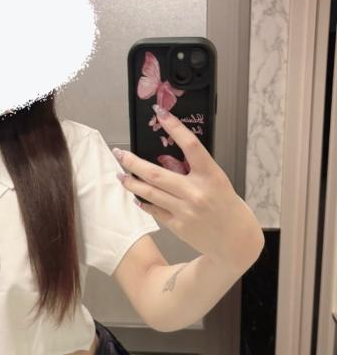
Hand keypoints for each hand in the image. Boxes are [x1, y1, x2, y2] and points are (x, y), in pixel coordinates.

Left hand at [113, 105, 264, 270]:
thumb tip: (168, 158)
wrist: (236, 240)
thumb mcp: (218, 182)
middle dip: (132, 162)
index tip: (160, 113)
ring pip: (149, 192)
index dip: (175, 128)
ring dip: (131, 183)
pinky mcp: (178, 226)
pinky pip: (154, 210)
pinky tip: (136, 196)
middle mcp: (196, 192)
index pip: (191, 146)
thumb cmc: (227, 206)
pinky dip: (144, 202)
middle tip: (119, 153)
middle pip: (155, 173)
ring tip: (120, 176)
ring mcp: (185, 210)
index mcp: (211, 176)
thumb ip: (196, 171)